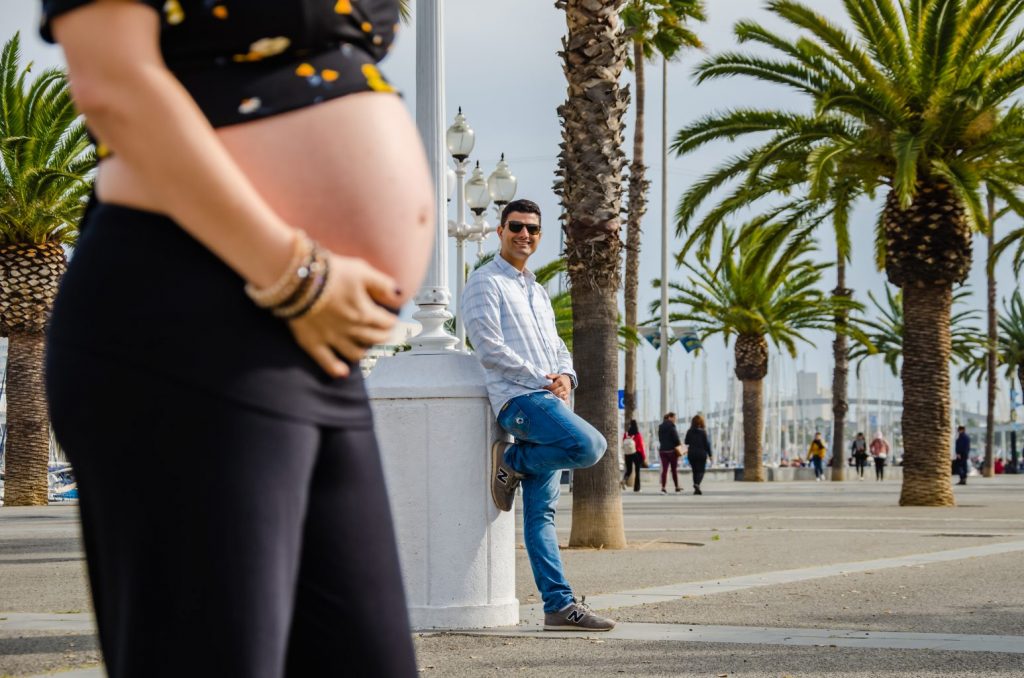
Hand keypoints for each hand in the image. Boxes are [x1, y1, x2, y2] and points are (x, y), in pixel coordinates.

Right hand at [288, 252, 401, 377]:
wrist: (298, 279)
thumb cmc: (331, 271)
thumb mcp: (362, 271)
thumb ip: (383, 284)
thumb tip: (399, 294)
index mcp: (365, 312)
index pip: (385, 322)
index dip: (391, 321)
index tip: (393, 321)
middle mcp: (351, 329)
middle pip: (374, 338)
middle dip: (383, 337)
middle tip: (386, 335)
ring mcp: (332, 338)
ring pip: (355, 352)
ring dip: (365, 352)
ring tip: (368, 348)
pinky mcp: (313, 342)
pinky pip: (327, 361)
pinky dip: (336, 369)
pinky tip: (343, 373)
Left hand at [544, 373, 571, 402]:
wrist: (568, 380)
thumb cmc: (561, 378)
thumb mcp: (556, 375)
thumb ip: (551, 375)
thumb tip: (546, 376)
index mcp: (560, 381)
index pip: (552, 386)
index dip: (547, 388)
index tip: (544, 388)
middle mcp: (564, 387)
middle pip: (556, 392)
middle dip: (550, 392)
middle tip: (546, 392)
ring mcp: (566, 391)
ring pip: (559, 396)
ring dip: (554, 396)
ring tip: (550, 395)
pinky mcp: (567, 395)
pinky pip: (563, 399)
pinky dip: (559, 399)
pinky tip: (555, 398)